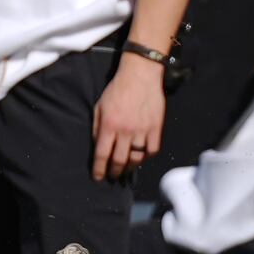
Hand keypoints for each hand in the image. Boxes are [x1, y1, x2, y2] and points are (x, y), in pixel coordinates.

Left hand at [91, 54, 165, 180]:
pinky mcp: (156, 127)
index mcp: (109, 125)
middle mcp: (126, 130)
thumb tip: (97, 147)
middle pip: (119, 160)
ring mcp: (142, 130)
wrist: (140, 75)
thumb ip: (97, 128)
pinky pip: (152, 150)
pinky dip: (146, 158)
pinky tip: (140, 158)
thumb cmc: (116, 90)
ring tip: (125, 170)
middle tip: (112, 176)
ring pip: (136, 158)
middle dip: (114, 172)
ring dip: (130, 167)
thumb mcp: (99, 107)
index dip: (99, 169)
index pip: (102, 154)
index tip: (98, 178)